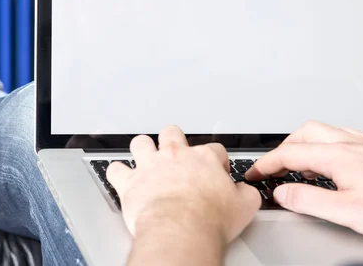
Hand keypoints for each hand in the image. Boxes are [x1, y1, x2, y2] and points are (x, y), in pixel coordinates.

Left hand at [107, 126, 260, 241]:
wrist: (181, 230)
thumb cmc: (208, 220)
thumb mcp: (244, 206)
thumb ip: (246, 193)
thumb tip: (246, 192)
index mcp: (204, 159)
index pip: (213, 149)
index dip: (216, 160)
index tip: (216, 170)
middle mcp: (175, 156)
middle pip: (172, 133)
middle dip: (174, 140)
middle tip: (177, 153)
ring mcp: (150, 166)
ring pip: (141, 143)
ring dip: (143, 150)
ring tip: (146, 158)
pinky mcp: (130, 182)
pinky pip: (116, 169)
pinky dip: (117, 173)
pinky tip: (120, 176)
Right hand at [246, 121, 362, 239]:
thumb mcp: (348, 213)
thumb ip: (309, 200)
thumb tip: (282, 192)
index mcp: (338, 156)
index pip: (289, 153)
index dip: (266, 163)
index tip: (253, 173)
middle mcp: (349, 143)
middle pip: (303, 134)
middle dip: (282, 149)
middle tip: (272, 168)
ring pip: (321, 131)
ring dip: (301, 145)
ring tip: (296, 166)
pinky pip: (339, 136)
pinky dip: (322, 145)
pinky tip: (327, 161)